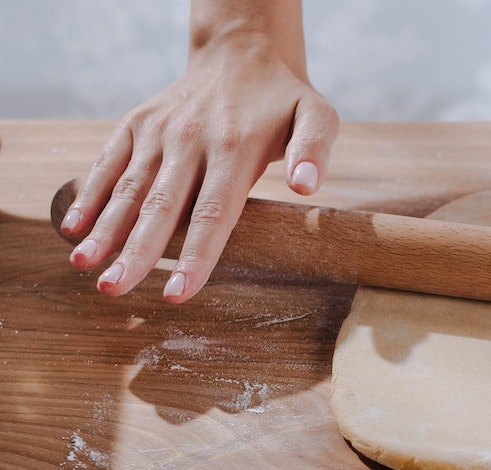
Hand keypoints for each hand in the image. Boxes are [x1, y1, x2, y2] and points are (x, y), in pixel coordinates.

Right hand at [59, 25, 338, 302]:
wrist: (241, 54)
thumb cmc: (284, 100)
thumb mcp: (317, 117)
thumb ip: (315, 149)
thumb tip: (306, 185)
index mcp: (235, 149)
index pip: (213, 215)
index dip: (194, 256)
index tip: (177, 293)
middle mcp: (190, 141)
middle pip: (161, 208)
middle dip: (135, 252)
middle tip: (112, 289)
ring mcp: (158, 132)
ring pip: (129, 188)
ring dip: (104, 228)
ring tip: (83, 264)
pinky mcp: (136, 124)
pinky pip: (108, 162)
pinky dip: (88, 193)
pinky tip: (73, 227)